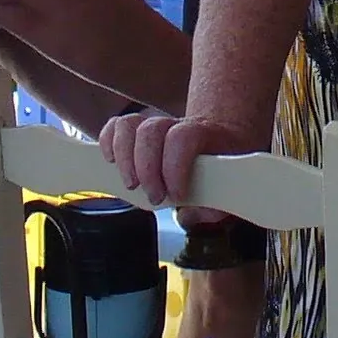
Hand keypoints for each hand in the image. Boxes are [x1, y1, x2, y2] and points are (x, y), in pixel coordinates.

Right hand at [97, 110, 259, 208]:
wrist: (223, 142)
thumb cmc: (224, 170)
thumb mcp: (230, 189)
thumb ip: (215, 206)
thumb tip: (194, 214)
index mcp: (204, 133)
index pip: (182, 137)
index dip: (174, 166)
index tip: (176, 195)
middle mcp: (176, 124)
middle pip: (151, 130)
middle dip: (146, 168)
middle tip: (154, 197)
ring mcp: (155, 125)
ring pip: (129, 125)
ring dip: (124, 157)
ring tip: (131, 185)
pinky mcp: (137, 132)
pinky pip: (115, 127)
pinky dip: (108, 143)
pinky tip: (112, 165)